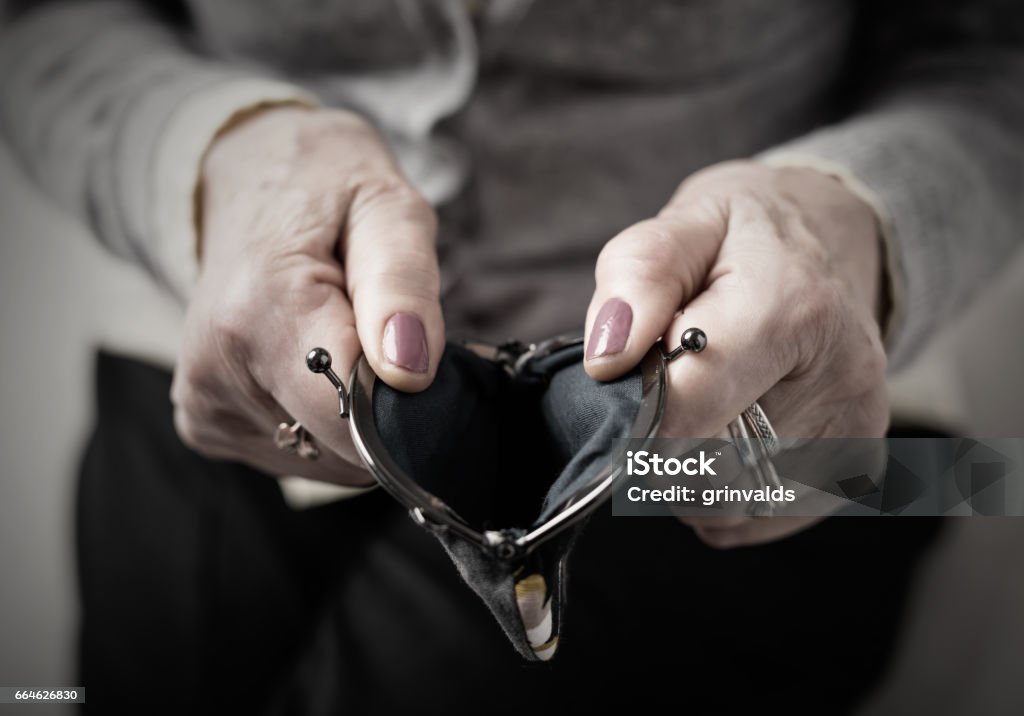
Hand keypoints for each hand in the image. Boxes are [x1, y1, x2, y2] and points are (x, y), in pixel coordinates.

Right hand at [172, 107, 443, 484]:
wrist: (253, 182)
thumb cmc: (329, 190)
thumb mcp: (388, 210)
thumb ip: (402, 289)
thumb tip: (411, 373)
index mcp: (259, 309)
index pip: (354, 417)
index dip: (409, 406)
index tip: (427, 363)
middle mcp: (216, 368)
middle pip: (343, 446)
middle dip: (386, 409)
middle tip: (388, 339)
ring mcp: (202, 402)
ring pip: (324, 460)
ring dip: (354, 417)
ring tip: (345, 342)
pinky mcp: (203, 422)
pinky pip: (296, 455)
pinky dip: (322, 425)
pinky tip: (313, 366)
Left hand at [584, 160, 886, 545]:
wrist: (828, 246)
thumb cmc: (744, 238)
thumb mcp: (683, 225)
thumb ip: (639, 280)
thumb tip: (606, 360)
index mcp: (793, 308)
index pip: (686, 407)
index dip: (635, 409)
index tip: (627, 386)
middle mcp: (842, 379)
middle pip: (700, 463)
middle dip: (658, 435)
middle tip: (667, 382)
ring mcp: (856, 433)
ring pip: (723, 502)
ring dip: (685, 468)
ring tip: (701, 403)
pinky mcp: (854, 472)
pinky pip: (751, 518)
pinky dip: (719, 491)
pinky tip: (726, 434)